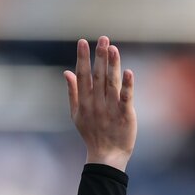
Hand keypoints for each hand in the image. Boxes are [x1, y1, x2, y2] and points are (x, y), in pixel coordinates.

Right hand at [66, 36, 134, 169]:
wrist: (106, 156)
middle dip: (99, 56)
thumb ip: (72, 92)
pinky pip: (126, 98)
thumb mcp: (77, 114)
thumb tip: (66, 72)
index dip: (83, 58)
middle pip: (98, 76)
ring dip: (112, 65)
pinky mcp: (125, 115)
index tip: (83, 41)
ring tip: (113, 49)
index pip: (83, 75)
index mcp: (84, 101)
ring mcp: (111, 109)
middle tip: (103, 38)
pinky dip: (127, 86)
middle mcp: (96, 103)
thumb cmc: (91, 133)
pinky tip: (128, 72)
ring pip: (111, 83)